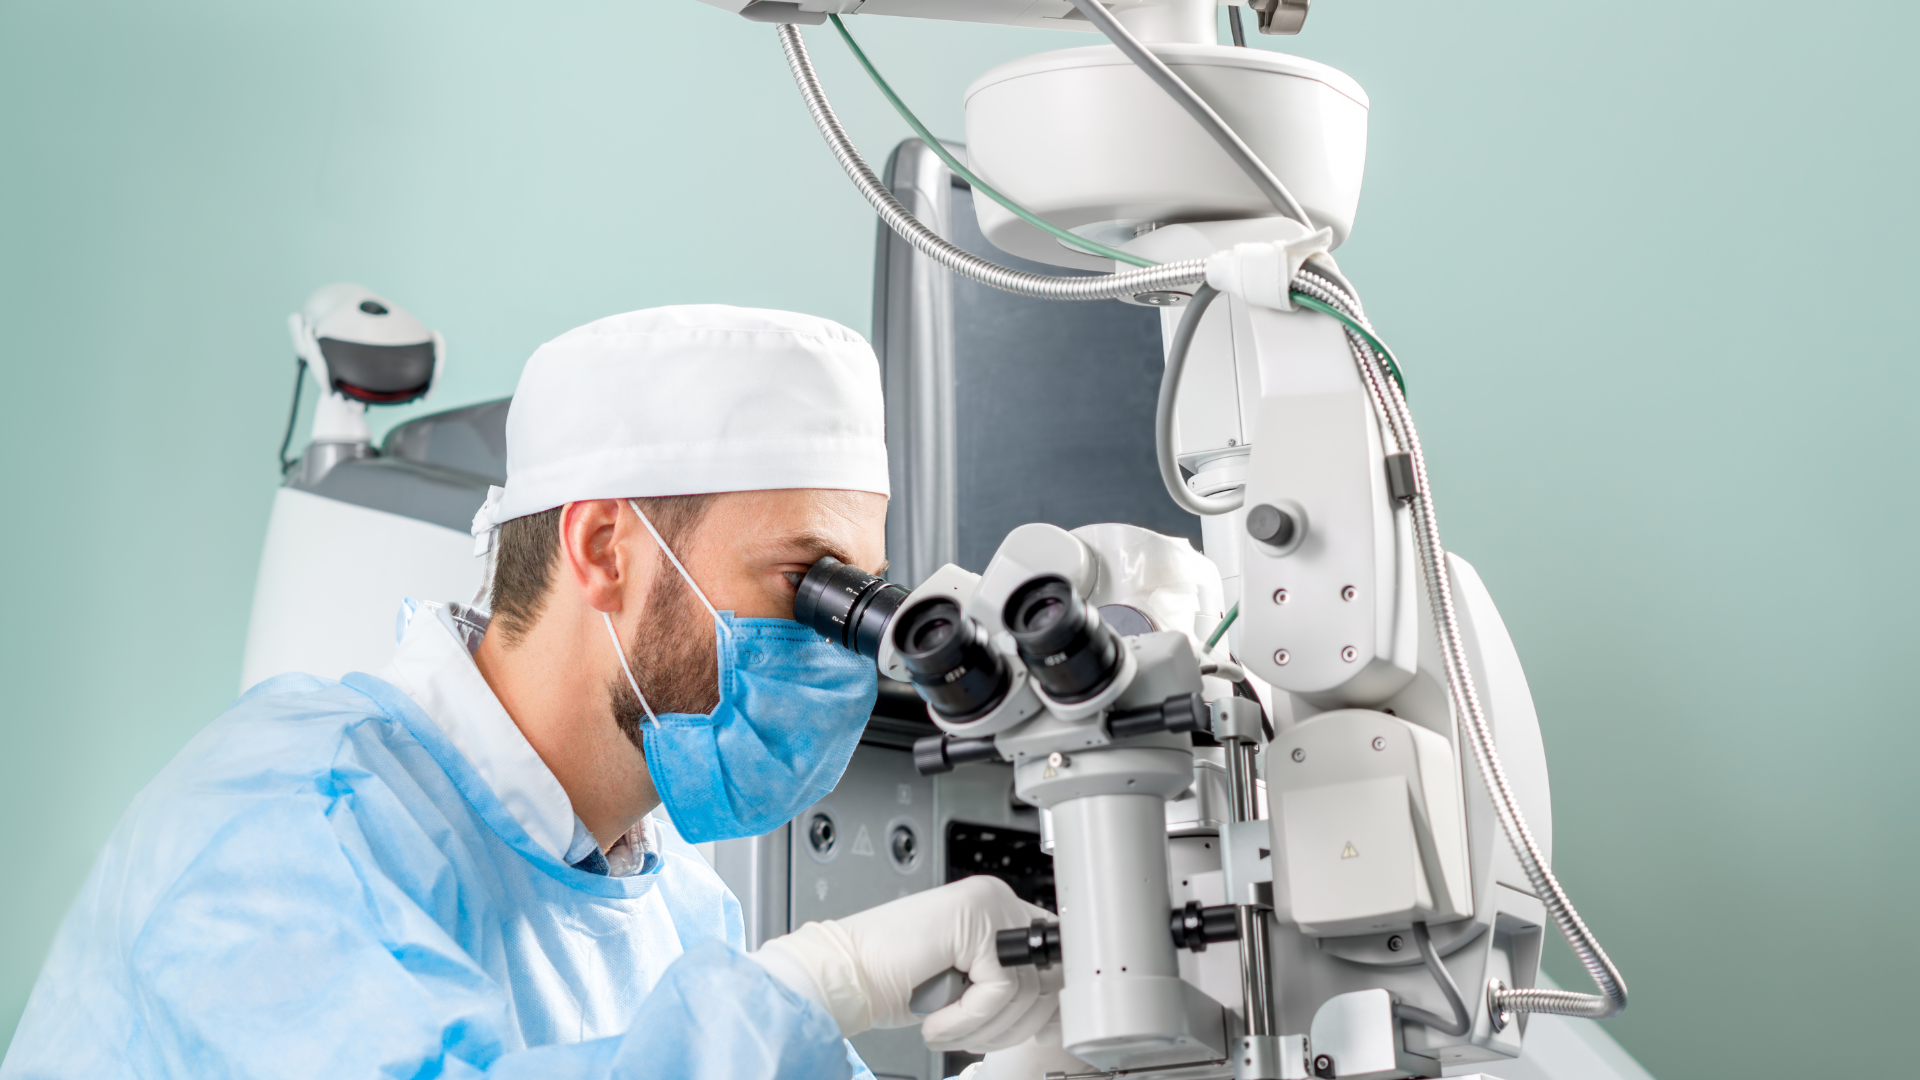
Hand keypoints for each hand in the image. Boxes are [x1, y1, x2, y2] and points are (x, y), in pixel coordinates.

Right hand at [752, 875, 1058, 1051]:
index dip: (1049, 1001)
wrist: (843, 972)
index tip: (1033, 1031)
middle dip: (1013, 1024)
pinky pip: (997, 990)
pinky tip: (935, 1020)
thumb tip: (1051, 1012)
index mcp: (999, 910)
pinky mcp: (972, 923)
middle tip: (973, 1034)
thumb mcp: (966, 983)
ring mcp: (986, 904)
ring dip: (983, 1027)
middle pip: (1047, 977)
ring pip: (1023, 989)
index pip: (1055, 955)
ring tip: (945, 1025)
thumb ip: (1006, 984)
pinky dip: (965, 1020)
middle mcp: (997, 899)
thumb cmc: (893, 977)